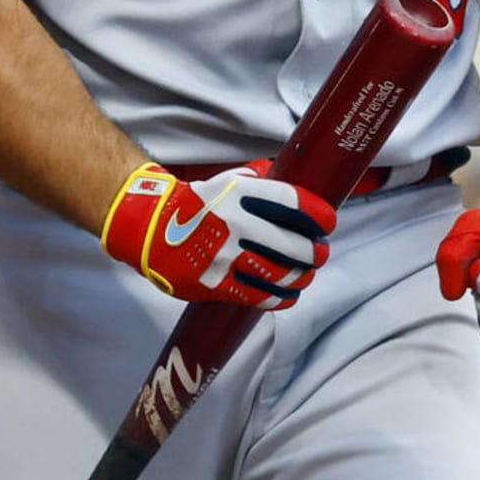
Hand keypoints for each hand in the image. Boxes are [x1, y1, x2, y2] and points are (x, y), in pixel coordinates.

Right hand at [101, 161, 335, 309]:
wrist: (150, 230)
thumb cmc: (198, 205)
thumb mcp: (227, 182)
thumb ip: (261, 183)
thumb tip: (298, 185)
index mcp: (240, 194)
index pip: (293, 203)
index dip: (319, 215)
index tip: (329, 222)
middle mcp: (235, 223)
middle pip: (295, 244)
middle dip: (315, 251)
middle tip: (319, 252)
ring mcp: (225, 256)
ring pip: (282, 274)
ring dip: (302, 276)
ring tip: (306, 273)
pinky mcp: (216, 284)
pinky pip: (260, 296)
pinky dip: (282, 297)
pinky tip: (289, 293)